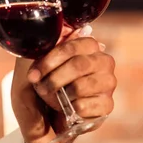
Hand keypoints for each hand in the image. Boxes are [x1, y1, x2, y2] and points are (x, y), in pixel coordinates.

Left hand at [11, 25, 116, 142]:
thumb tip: (66, 27)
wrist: (52, 116)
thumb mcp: (45, 62)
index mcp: (90, 46)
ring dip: (59, 95)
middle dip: (53, 79)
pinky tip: (67, 109)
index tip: (34, 74)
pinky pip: (83, 106)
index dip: (49, 61)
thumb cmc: (49, 84)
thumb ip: (53, 43)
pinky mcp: (108, 104)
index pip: (71, 47)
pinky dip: (68, 109)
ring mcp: (108, 83)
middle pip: (78, 65)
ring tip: (51, 99)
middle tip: (40, 88)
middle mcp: (104, 61)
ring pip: (80, 86)